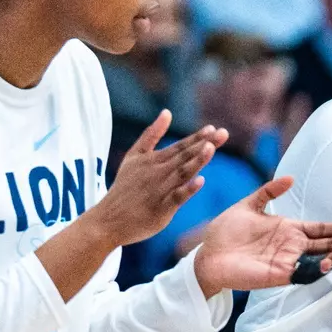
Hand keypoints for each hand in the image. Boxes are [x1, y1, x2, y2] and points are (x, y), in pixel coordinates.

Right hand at [89, 112, 225, 247]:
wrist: (108, 219)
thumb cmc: (124, 187)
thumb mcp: (134, 156)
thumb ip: (151, 134)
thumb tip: (167, 111)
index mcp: (153, 160)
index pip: (180, 146)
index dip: (197, 137)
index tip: (213, 129)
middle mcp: (157, 172)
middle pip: (184, 156)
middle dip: (204, 144)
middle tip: (223, 133)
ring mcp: (159, 190)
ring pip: (181, 173)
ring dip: (197, 161)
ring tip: (211, 148)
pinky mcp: (160, 209)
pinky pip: (176, 198)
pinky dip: (187, 189)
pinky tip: (200, 181)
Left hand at [192, 176, 331, 296]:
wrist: (207, 254)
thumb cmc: (225, 232)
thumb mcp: (248, 205)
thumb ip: (269, 192)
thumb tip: (290, 178)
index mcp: (288, 230)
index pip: (321, 229)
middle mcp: (291, 247)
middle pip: (327, 244)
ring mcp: (287, 261)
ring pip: (319, 260)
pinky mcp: (278, 274)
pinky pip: (303, 273)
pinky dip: (317, 269)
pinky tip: (328, 262)